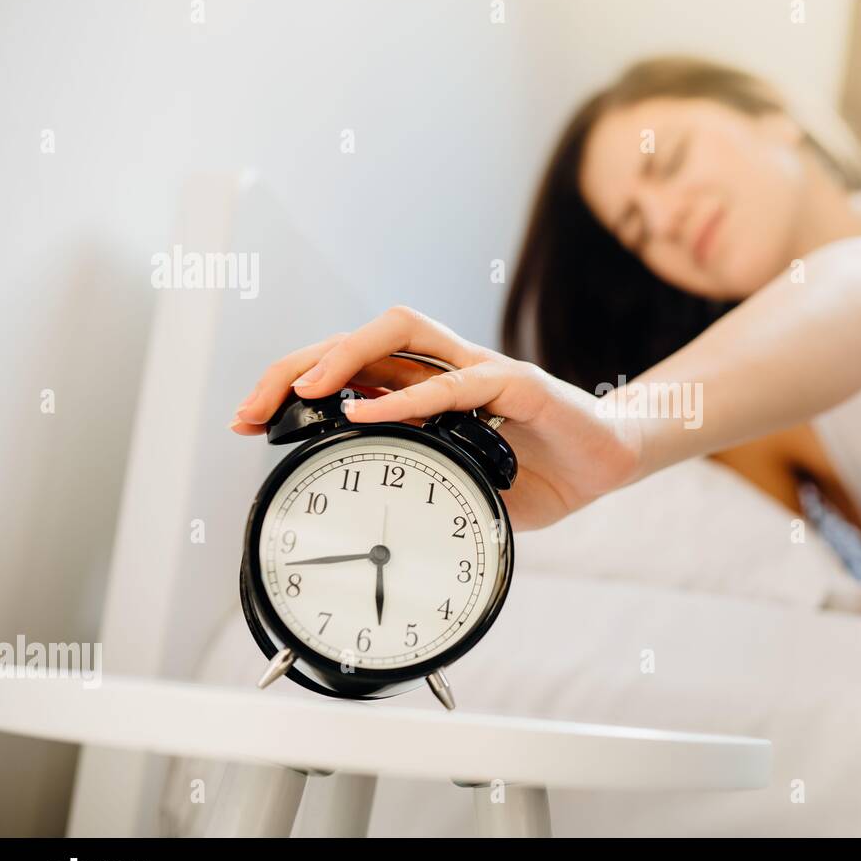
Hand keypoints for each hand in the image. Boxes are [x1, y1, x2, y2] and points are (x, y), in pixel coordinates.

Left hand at [230, 306, 641, 529]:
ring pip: (401, 332)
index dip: (293, 386)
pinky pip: (458, 382)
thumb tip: (365, 527)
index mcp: (428, 391)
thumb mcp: (463, 491)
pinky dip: (407, 398)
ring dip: (344, 356)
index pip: (349, 368)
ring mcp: (481, 370)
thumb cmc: (540, 472)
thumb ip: (422, 490)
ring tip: (303, 392)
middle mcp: (447, 369)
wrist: (610, 460)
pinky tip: (367, 413)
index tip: (249, 422)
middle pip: (359, 339)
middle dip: (297, 367)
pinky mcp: (519, 385)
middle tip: (252, 411)